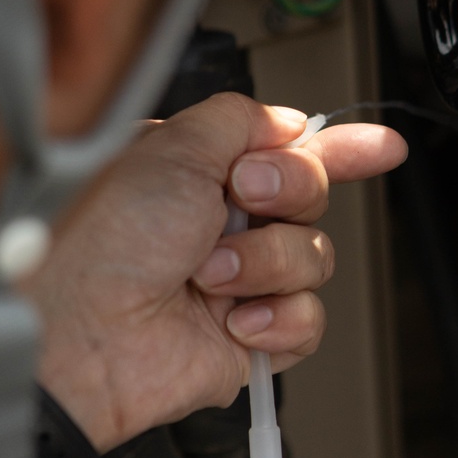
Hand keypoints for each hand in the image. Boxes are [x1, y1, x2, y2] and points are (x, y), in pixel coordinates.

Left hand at [29, 93, 406, 451]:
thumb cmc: (101, 236)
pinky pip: (308, 320)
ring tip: (209, 276)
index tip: (381, 146)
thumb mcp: (172, 145)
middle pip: (311, 196)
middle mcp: (219, 222)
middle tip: (245, 197)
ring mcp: (236, 282)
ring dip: (268, 261)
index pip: (285, 149)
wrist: (77, 333)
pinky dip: (278, 318)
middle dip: (289, 192)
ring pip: (315, 257)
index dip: (339, 147)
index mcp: (200, 169)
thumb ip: (239, 118)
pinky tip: (235, 321)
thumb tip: (287, 120)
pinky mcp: (247, 338)